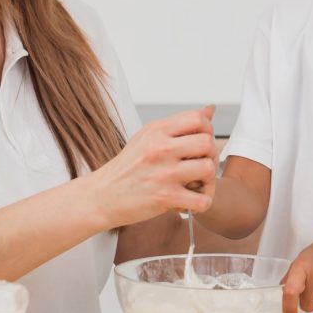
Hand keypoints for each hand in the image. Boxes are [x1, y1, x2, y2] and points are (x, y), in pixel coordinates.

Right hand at [89, 108, 216, 227]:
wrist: (102, 196)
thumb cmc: (127, 168)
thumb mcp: (147, 138)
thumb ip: (179, 125)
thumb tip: (210, 109)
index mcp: (157, 131)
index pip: (198, 119)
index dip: (207, 131)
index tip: (200, 143)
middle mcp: (160, 148)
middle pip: (207, 143)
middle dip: (210, 156)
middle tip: (200, 166)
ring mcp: (163, 173)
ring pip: (208, 169)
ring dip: (208, 180)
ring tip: (196, 184)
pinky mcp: (165, 197)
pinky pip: (202, 199)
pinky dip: (202, 202)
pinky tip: (191, 200)